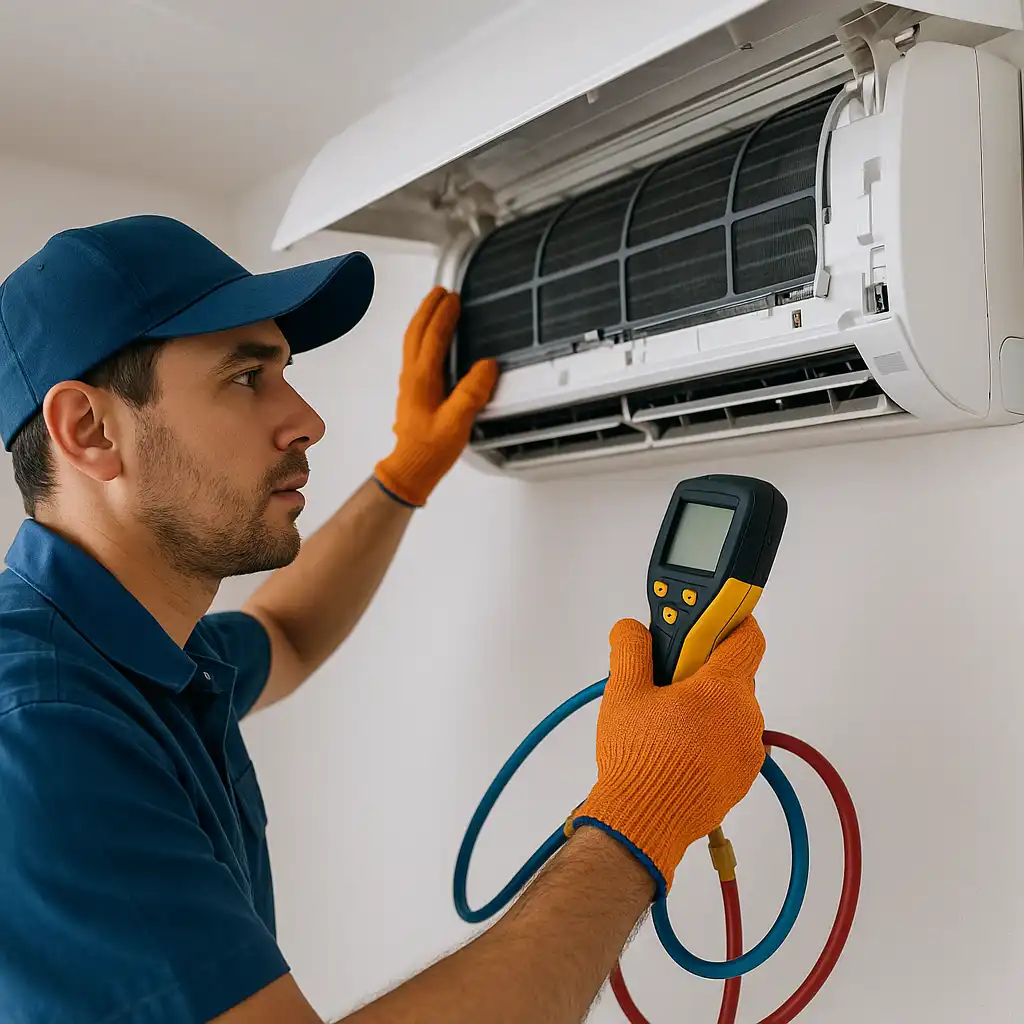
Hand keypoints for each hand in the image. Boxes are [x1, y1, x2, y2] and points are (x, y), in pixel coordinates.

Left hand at [374, 287, 498, 506]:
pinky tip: (430, 340)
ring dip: (422, 319)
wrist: (410, 468)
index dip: (444, 316)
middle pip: (416, 332)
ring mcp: (409, 383)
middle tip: (441, 291)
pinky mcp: (412, 391)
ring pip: (412, 341)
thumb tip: (487, 366)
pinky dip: (421, 336)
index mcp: (422, 379)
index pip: (433, 338)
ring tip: (434, 305)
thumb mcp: (457, 422)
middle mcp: (412, 376)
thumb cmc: (431, 449)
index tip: (454, 298)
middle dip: (428, 308)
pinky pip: (414, 353)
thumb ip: (472, 392)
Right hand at [571, 617, 766, 896]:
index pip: (747, 636)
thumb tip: (633, 628)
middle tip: (666, 679)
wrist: (642, 823)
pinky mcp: (741, 778)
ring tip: (665, 720)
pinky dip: (710, 736)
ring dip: (706, 706)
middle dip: (703, 669)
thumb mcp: (623, 691)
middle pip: (734, 674)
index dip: (729, 621)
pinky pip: (731, 741)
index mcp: (722, 689)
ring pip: (732, 709)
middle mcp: (745, 718)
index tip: (706, 621)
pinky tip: (676, 746)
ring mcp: (747, 751)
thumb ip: (631, 648)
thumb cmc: (636, 759)